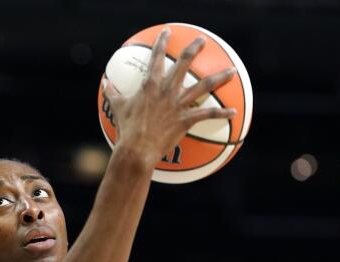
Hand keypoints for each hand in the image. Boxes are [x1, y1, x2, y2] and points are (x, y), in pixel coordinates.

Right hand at [103, 28, 237, 167]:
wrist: (136, 149)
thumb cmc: (126, 129)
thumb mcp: (117, 108)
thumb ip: (112, 93)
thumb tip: (105, 83)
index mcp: (150, 86)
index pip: (157, 58)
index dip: (162, 43)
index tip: (167, 33)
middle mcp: (166, 91)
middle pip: (184, 64)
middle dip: (194, 49)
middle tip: (202, 41)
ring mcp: (178, 104)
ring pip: (204, 86)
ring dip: (220, 77)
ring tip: (231, 70)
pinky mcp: (186, 119)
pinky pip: (208, 114)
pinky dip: (222, 114)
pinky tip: (233, 113)